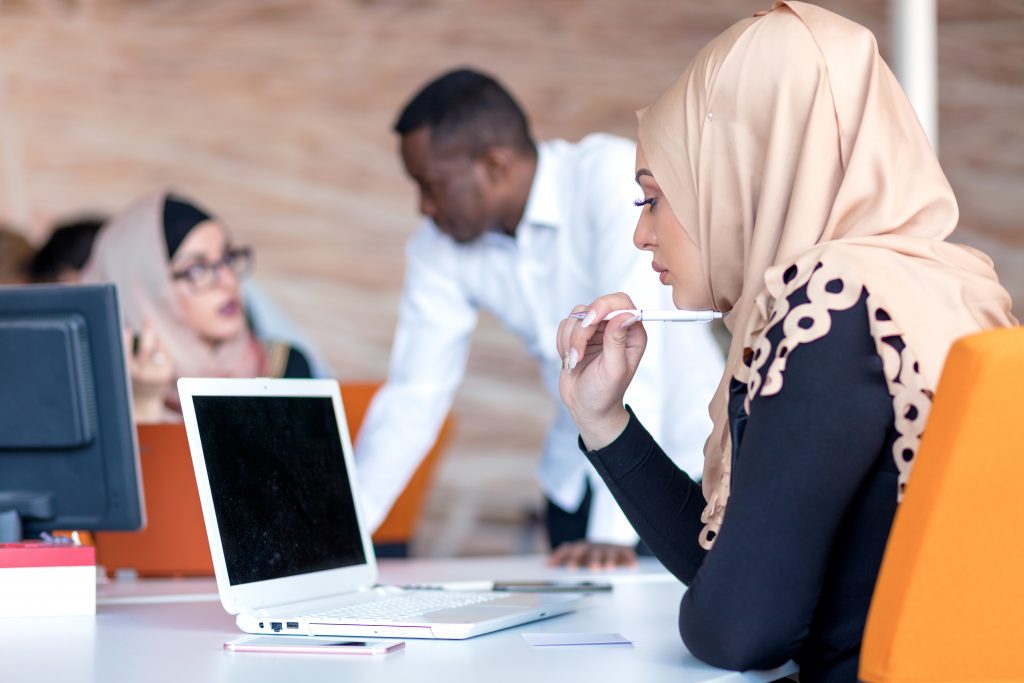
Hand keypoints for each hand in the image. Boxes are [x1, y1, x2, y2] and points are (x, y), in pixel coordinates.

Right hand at [124, 321, 173, 421]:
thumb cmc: (129, 380)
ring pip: (158, 348)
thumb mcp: (122, 370)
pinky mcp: (168, 373)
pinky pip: (165, 352)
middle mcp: (142, 374)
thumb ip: (122, 353)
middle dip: (148, 331)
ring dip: (154, 338)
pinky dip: (161, 346)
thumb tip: (120, 328)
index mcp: (127, 373)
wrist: (144, 402)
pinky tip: (156, 347)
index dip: (126, 339)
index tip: (127, 328)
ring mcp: (157, 374)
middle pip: (147, 347)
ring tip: (150, 334)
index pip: (125, 353)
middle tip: (148, 320)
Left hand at [547, 541, 638, 569]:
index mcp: (581, 548)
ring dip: (608, 560)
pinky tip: (632, 565)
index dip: (569, 557)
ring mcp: (609, 548)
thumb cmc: (590, 553)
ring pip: (608, 553)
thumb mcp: (576, 555)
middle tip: (591, 568)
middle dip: (591, 559)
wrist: (612, 544)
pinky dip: (629, 559)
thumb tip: (547, 564)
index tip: (568, 567)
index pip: (572, 549)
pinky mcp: (623, 551)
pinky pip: (627, 554)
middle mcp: (594, 547)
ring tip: (608, 567)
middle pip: (591, 551)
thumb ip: (562, 558)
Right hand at [557, 292, 646, 449]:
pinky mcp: (579, 334)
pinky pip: (565, 325)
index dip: (603, 306)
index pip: (621, 302)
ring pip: (576, 315)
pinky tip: (570, 359)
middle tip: (577, 354)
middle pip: (594, 307)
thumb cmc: (605, 393)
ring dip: (570, 340)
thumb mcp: (614, 370)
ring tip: (574, 361)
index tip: (590, 322)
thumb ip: (617, 341)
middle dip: (581, 330)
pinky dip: (562, 342)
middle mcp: (615, 327)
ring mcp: (596, 329)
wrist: (586, 407)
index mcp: (632, 333)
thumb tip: (625, 314)